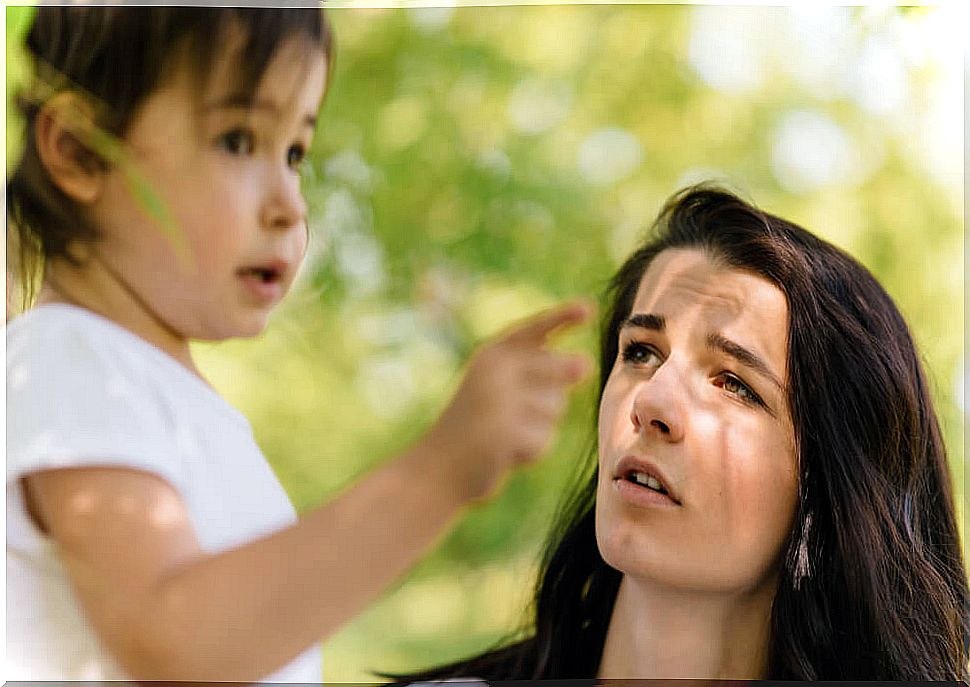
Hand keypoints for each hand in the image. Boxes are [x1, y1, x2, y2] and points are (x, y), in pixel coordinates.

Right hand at [423, 301, 592, 501]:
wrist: (439, 466)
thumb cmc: (477, 425)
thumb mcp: (502, 389)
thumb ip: (541, 372)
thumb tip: (585, 364)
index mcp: (493, 354)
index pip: (535, 330)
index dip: (562, 317)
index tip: (588, 308)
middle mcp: (496, 369)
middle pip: (558, 369)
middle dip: (554, 389)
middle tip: (515, 408)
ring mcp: (500, 399)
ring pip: (556, 407)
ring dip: (539, 426)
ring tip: (505, 432)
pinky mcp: (506, 431)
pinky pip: (544, 439)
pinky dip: (531, 451)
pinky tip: (503, 452)